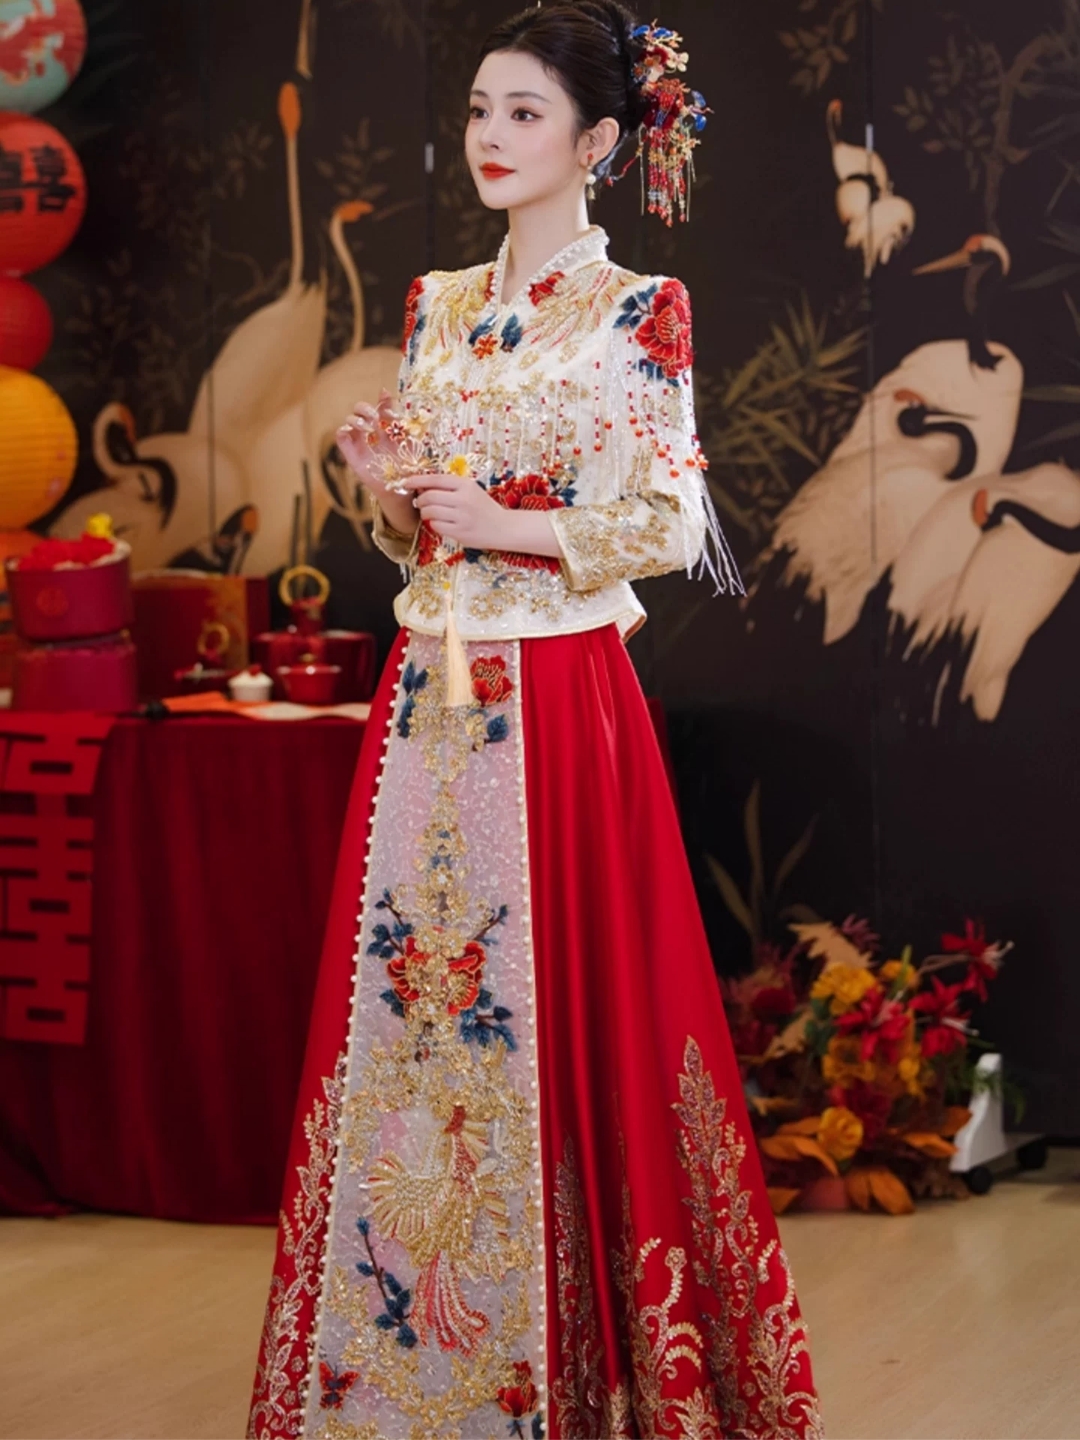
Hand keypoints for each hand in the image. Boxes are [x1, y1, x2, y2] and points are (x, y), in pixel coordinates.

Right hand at [335, 392, 399, 503]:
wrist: (402, 487)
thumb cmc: (408, 465)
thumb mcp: (410, 442)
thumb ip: (404, 424)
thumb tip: (402, 408)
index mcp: (386, 426)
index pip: (380, 406)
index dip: (382, 399)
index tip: (385, 396)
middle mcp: (371, 431)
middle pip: (360, 409)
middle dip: (365, 407)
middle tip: (374, 416)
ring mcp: (360, 442)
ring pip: (349, 420)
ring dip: (356, 419)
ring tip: (368, 429)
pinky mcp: (351, 454)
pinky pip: (341, 437)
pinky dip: (342, 430)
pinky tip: (352, 432)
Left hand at [402, 474, 563, 560]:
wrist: (503, 527)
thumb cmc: (483, 508)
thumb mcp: (471, 491)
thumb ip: (450, 487)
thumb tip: (422, 486)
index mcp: (466, 485)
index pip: (435, 480)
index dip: (417, 480)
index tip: (405, 483)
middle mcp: (463, 499)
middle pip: (429, 497)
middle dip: (420, 500)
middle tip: (420, 503)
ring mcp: (461, 517)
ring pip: (430, 512)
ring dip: (424, 513)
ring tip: (429, 513)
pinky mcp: (460, 532)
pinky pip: (436, 526)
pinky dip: (434, 524)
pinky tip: (440, 523)